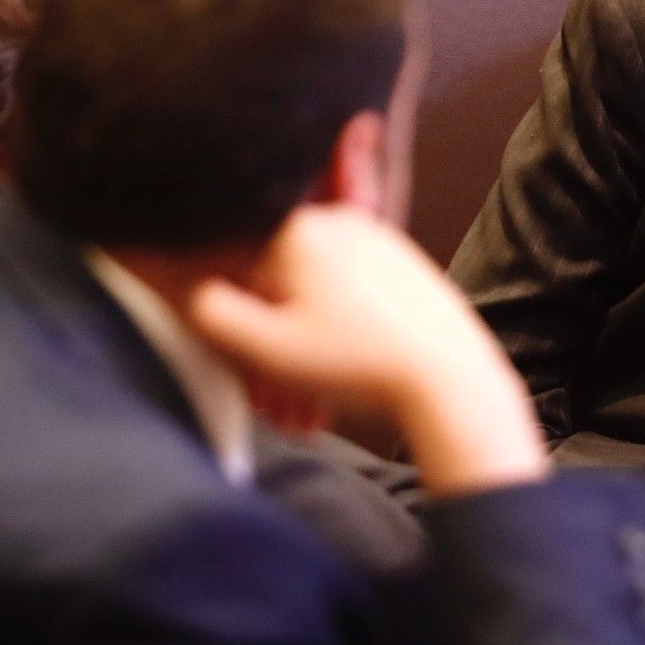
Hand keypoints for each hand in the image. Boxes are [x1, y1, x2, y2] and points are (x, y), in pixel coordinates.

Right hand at [189, 204, 546, 494]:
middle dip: (266, 354)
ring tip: (302, 420)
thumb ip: (214, 314)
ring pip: (315, 306)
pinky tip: (330, 400)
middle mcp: (341, 224)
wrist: (452, 379)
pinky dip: (333, 347)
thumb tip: (193, 290)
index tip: (232, 363)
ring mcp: (380, 246)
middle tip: (268, 408)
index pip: (237, 264)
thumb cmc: (355, 361)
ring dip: (298, 364)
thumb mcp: (266, 347)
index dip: (226, 318)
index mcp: (302, 228)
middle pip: (279, 291)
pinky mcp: (406, 273)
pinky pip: (351, 306)